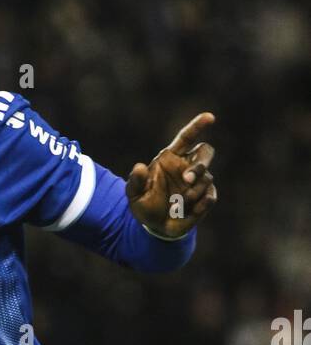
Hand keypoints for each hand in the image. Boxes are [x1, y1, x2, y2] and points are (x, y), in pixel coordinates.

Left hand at [126, 112, 216, 238]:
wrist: (155, 226)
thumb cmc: (144, 204)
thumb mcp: (134, 194)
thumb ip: (136, 181)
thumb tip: (138, 167)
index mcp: (171, 158)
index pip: (186, 137)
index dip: (198, 126)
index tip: (209, 117)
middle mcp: (187, 166)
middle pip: (206, 152)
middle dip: (201, 163)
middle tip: (187, 178)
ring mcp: (198, 182)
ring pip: (206, 177)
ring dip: (193, 191)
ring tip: (178, 204)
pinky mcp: (204, 198)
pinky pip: (210, 196)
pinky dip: (203, 203)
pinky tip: (191, 210)